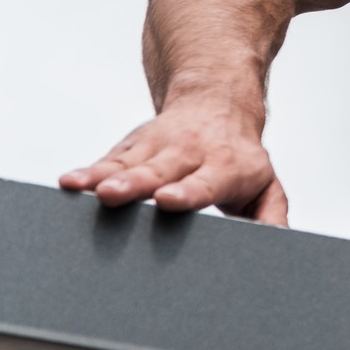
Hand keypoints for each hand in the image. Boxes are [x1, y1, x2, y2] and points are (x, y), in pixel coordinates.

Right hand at [60, 96, 288, 225]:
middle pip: (160, 172)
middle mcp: (189, 155)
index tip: (170, 199)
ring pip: (129, 165)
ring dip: (107, 178)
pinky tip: (70, 182)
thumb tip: (278, 245)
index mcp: (225, 168)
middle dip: (138, 184)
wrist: (218, 103)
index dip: (188, 191)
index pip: (206, 183)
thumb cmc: (239, 156)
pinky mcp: (131, 149)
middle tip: (116, 194)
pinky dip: (88, 172)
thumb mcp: (265, 184)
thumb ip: (270, 215)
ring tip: (88, 190)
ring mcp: (157, 150)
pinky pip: (107, 162)